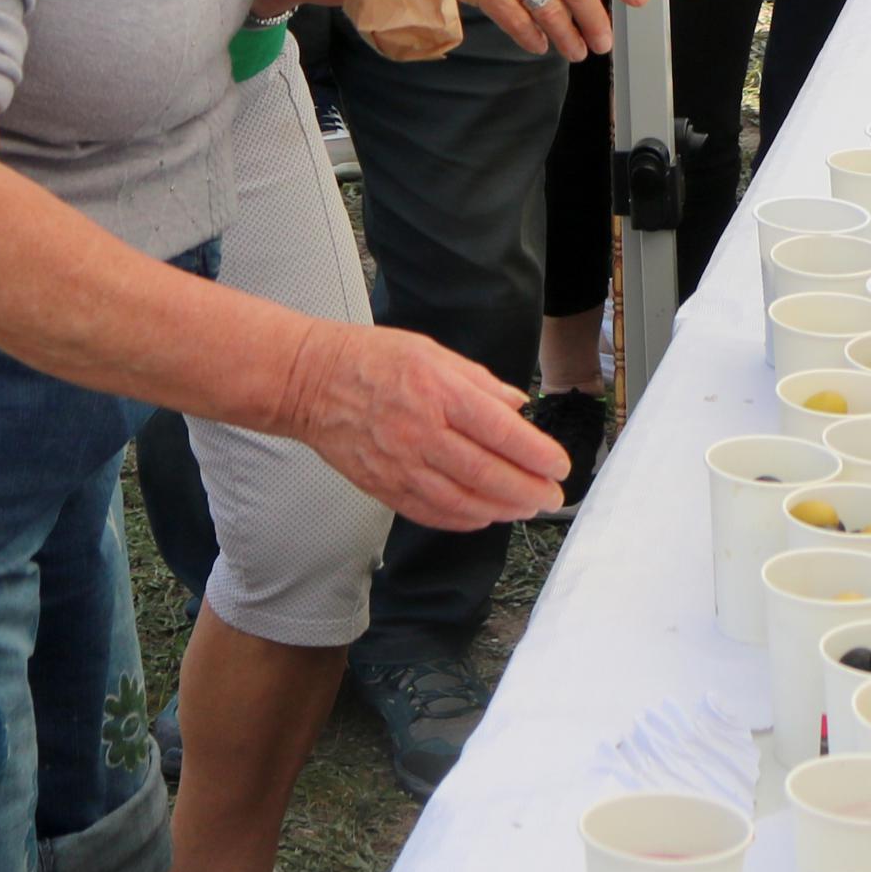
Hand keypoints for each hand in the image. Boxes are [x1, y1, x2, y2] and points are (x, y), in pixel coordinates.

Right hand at [273, 321, 568, 530]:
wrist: (310, 382)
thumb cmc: (370, 360)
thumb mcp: (433, 352)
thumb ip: (480, 382)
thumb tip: (517, 407)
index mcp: (438, 391)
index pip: (501, 431)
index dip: (537, 454)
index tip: (560, 466)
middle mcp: (420, 432)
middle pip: (487, 473)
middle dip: (529, 490)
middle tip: (553, 496)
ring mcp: (399, 464)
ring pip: (461, 501)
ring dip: (501, 510)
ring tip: (526, 508)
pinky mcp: (382, 486)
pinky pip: (430, 512)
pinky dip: (463, 520)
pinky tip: (484, 516)